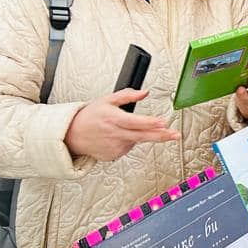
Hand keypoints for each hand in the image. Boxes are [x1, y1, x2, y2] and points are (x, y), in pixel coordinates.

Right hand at [64, 88, 180, 160]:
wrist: (72, 135)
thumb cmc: (89, 117)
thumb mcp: (106, 100)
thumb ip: (127, 95)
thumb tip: (144, 92)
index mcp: (114, 119)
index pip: (136, 122)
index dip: (150, 123)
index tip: (162, 123)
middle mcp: (115, 134)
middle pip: (143, 136)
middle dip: (162, 136)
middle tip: (175, 135)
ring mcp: (115, 147)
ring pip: (136, 141)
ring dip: (136, 134)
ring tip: (120, 128)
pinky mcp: (114, 155)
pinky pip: (127, 147)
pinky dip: (127, 141)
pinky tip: (115, 136)